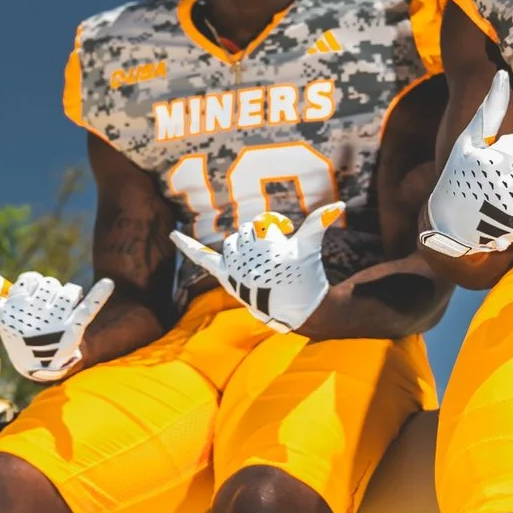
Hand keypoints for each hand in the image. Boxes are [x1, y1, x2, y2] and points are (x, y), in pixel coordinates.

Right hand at [0, 258, 113, 381]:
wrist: (41, 368)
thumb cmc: (22, 334)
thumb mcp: (3, 312)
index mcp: (13, 310)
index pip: (27, 280)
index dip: (30, 284)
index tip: (29, 291)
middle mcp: (32, 315)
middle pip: (49, 283)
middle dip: (50, 291)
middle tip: (47, 309)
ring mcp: (54, 322)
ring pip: (68, 290)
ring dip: (68, 297)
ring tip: (62, 313)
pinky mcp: (74, 330)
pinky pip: (88, 309)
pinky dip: (100, 295)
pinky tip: (109, 283)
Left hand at [171, 203, 344, 332]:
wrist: (298, 310)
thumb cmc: (306, 275)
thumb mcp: (309, 246)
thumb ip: (318, 222)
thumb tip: (340, 203)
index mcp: (264, 246)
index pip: (261, 224)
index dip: (276, 229)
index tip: (287, 238)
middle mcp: (245, 257)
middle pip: (245, 233)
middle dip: (260, 240)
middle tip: (275, 257)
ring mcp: (233, 268)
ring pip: (231, 244)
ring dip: (243, 249)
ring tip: (259, 263)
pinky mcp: (226, 278)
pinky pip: (204, 259)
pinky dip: (188, 246)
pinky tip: (173, 235)